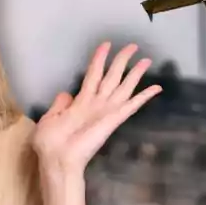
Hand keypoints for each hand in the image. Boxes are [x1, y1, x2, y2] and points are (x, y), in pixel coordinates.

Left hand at [32, 42, 160, 175]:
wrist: (57, 159)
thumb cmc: (50, 142)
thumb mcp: (49, 118)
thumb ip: (59, 105)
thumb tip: (66, 93)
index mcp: (80, 102)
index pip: (93, 74)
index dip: (99, 59)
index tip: (106, 44)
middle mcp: (96, 104)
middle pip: (112, 76)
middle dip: (122, 60)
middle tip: (133, 46)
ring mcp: (106, 111)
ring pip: (123, 86)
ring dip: (135, 73)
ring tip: (147, 60)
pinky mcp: (114, 119)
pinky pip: (131, 105)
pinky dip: (144, 96)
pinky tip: (156, 88)